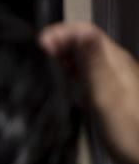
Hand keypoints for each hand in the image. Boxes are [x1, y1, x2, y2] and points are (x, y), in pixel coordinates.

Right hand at [40, 22, 138, 163]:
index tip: (39, 45)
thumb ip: (93, 62)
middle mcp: (113, 65)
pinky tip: (58, 86)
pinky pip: (82, 75)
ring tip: (42, 69)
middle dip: (56, 44)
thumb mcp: (107, 95)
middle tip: (35, 57)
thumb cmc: (130, 133)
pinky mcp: (104, 94)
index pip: (85, 30)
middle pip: (81, 41)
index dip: (60, 32)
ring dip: (60, 58)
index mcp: (115, 60)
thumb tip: (80, 32)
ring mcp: (109, 80)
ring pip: (80, 58)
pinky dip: (66, 74)